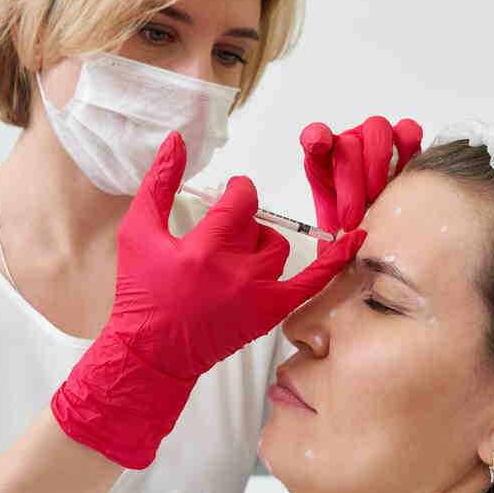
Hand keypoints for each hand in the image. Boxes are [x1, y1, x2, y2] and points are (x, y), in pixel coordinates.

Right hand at [52, 132, 365, 467]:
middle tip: (220, 235)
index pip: (240, 200)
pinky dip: (334, 261)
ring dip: (259, 243)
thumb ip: (158, 182)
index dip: (236, 193)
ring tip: (233, 257)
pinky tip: (355, 238)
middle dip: (239, 221)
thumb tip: (177, 139)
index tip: (226, 199)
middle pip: (257, 222)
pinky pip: (312, 282)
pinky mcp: (271, 313)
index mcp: (203, 251)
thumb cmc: (141, 292)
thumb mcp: (138, 232)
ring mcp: (258, 296)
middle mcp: (235, 273)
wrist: (153, 353)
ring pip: (277, 247)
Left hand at [301, 116, 421, 243]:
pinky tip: (404, 174)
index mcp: (324, 161)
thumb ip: (328, 237)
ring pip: (378, 131)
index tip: (318, 144)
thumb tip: (333, 252)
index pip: (314, 138)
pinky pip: (409, 131)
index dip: (316, 137)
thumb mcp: (334, 238)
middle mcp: (349, 143)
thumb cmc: (354, 229)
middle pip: (349, 144)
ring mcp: (375, 138)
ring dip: (379, 166)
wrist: (377, 226)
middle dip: (352, 181)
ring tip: (380, 197)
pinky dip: (409, 148)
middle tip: (354, 215)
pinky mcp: (404, 139)